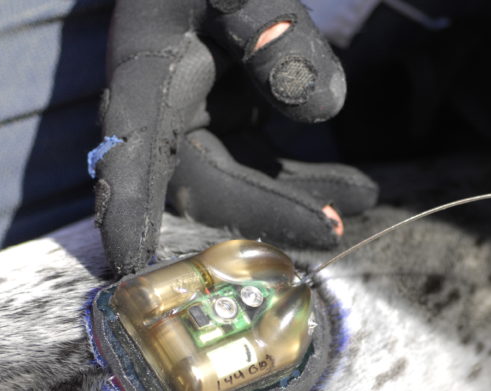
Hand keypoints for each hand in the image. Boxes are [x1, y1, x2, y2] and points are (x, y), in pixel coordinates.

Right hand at [92, 0, 377, 275]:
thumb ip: (271, 26)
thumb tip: (321, 109)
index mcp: (146, 74)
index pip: (132, 150)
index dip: (128, 208)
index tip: (129, 264)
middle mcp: (167, 109)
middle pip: (203, 183)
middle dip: (265, 211)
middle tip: (332, 230)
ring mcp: (202, 118)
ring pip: (240, 181)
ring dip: (295, 199)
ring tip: (363, 196)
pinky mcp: (233, 117)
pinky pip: (262, 164)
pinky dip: (300, 179)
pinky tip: (349, 186)